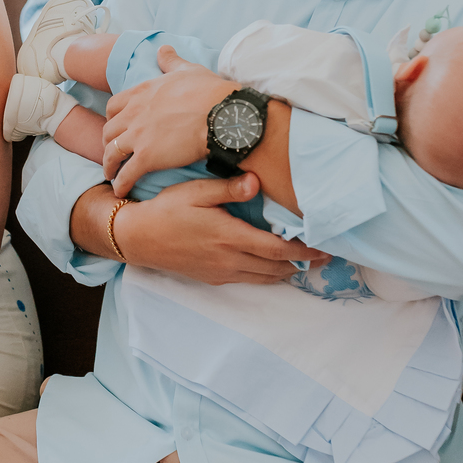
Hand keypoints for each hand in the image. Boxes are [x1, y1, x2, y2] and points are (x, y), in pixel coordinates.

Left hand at [103, 45, 235, 193]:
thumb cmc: (210, 91)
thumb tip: (163, 48)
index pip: (114, 106)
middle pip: (108, 130)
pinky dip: (120, 182)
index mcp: (142, 92)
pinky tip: (120, 190)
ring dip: (109, 165)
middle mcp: (134, 112)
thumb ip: (171, 61)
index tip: (116, 128)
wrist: (222, 114)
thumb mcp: (188, 70)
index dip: (113, 119)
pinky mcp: (147, 157)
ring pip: (111, 153)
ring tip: (111, 175)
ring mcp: (138, 135)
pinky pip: (126, 173)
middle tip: (112, 153)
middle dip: (107, 143)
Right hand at [112, 174, 328, 284]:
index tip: (324, 248)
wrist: (138, 239)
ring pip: (264, 278)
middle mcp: (229, 260)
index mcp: (229, 237)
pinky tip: (272, 266)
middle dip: (302, 264)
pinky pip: (248, 280)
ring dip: (286, 272)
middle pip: (276, 268)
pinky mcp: (212, 279)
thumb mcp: (195, 191)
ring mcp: (221, 273)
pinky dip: (266, 275)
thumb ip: (227, 188)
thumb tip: (256, 182)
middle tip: (324, 257)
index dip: (304, 251)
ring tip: (305, 263)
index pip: (277, 249)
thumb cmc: (166, 210)